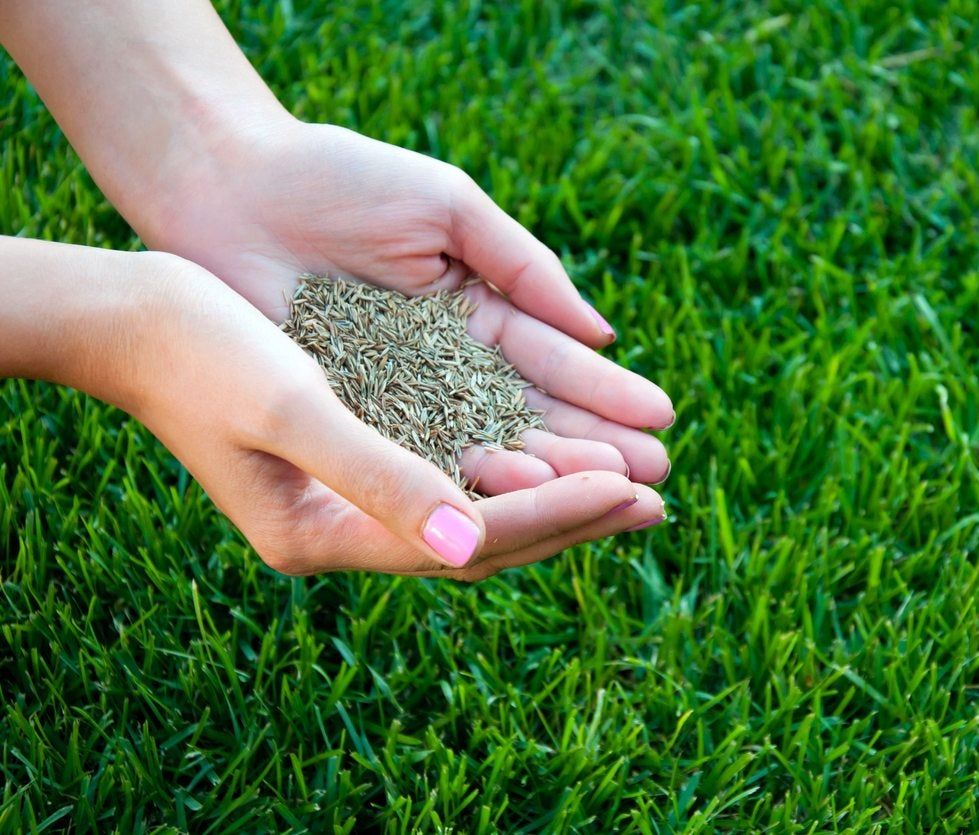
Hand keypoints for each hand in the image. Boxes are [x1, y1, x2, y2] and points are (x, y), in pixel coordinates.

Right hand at [4, 239, 665, 577]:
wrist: (139, 315)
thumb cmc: (202, 350)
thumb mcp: (292, 407)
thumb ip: (377, 477)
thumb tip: (468, 544)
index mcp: (323, 534)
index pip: (466, 536)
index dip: (554, 510)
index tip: (632, 486)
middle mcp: (344, 528)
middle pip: (483, 533)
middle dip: (572, 512)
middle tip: (659, 497)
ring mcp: (352, 495)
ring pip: (478, 504)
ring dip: (554, 489)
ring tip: (632, 477)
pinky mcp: (361, 453)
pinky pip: (456, 470)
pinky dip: (514, 459)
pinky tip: (558, 442)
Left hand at [139, 120, 673, 491]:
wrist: (229, 185)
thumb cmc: (340, 180)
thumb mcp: (450, 209)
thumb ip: (526, 269)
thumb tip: (603, 333)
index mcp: (477, 316)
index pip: (553, 367)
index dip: (606, 394)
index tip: (662, 418)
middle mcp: (444, 371)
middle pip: (531, 421)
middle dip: (595, 451)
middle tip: (656, 482)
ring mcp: (398, 403)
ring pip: (483, 449)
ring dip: (548, 477)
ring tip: (610, 497)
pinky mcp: (349, 423)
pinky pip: (417, 458)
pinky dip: (469, 477)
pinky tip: (525, 494)